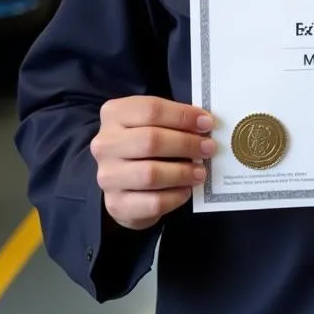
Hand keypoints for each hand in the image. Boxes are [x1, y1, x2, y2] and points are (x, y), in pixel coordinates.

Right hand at [90, 96, 216, 230]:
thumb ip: (175, 120)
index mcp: (114, 114)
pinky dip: (175, 197)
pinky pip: (151, 203)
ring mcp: (107, 176)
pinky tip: (186, 190)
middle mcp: (105, 144)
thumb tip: (205, 124)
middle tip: (208, 148)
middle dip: (186, 144)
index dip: (183, 115)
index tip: (207, 123)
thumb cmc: (145, 143)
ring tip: (200, 172)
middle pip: (151, 140)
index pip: (151, 109)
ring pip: (150, 174)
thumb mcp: (155, 122)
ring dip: (182, 172)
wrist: (124, 182)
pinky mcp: (116, 204)